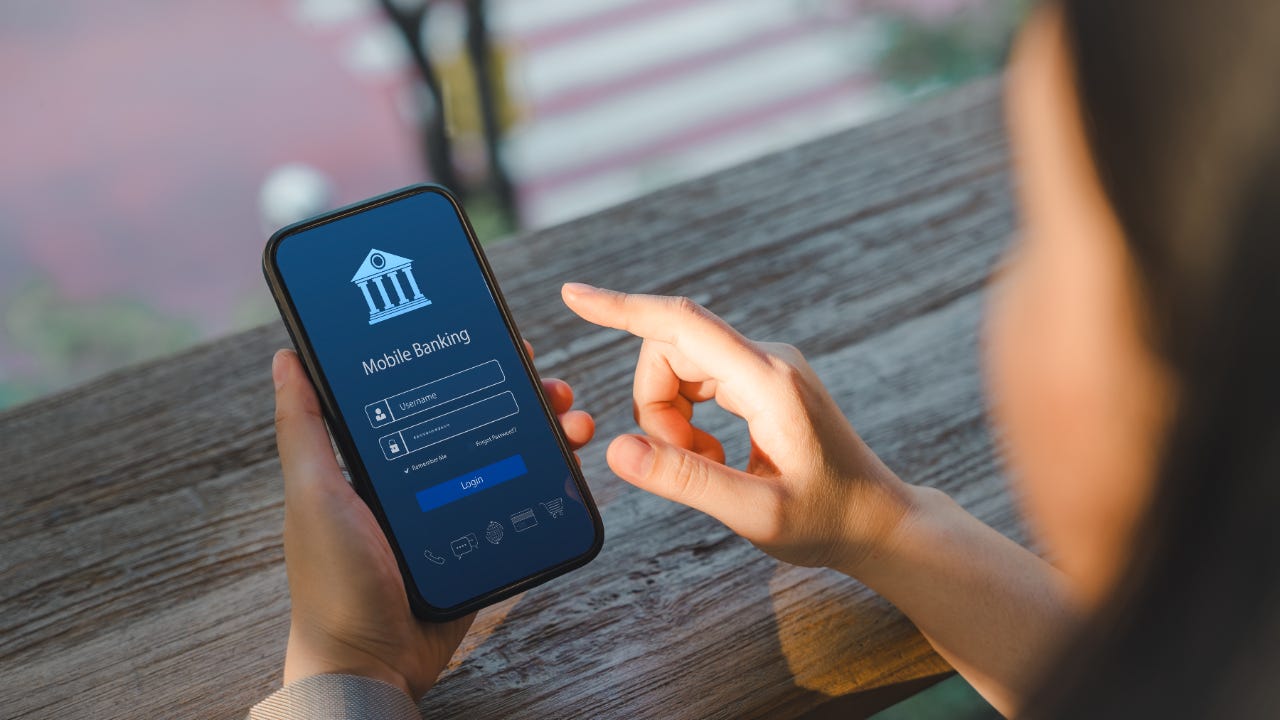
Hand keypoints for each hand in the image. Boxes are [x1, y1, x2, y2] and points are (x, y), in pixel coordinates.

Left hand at [270, 342, 593, 698]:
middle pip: (478, 416)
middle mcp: (419, 477)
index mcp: (377, 458)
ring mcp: (454, 510)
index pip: (426, 391)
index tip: (493, 337)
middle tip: (548, 382)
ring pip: (509, 452)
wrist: (374, 663)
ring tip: (572, 421)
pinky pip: (523, 499)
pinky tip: (572, 461)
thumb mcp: (314, 495)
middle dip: (519, 392)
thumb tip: (286, 358)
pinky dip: (552, 477)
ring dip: (546, 430)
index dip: (460, 360)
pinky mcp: (482, 542)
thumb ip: (303, 429)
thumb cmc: (333, 581)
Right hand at [562, 283, 911, 571]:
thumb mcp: (754, 513)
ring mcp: (768, 365)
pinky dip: (689, 418)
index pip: (681, 325)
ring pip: (680, 367)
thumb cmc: (825, 521)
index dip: (621, 308)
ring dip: (672, 417)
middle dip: (654, 408)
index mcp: (768, 382)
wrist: (877, 521)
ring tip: (708, 464)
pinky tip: (718, 455)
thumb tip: (617, 450)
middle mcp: (768, 359)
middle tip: (686, 463)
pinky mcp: (764, 379)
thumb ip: (685, 480)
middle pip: (671, 352)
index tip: (574, 295)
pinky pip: (700, 380)